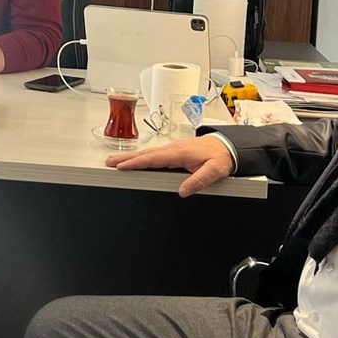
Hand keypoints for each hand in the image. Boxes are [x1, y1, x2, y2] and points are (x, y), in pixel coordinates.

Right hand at [106, 135, 233, 196]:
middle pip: (146, 154)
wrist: (228, 147)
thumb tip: (183, 191)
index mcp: (181, 153)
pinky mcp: (174, 151)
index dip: (137, 162)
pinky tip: (135, 159)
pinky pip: (153, 153)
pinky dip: (140, 156)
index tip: (123, 166)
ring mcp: (173, 148)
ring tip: (115, 161)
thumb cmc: (221, 158)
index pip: (154, 159)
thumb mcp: (214, 172)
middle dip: (126, 158)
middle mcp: (174, 148)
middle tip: (109, 161)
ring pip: (148, 153)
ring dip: (130, 156)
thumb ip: (199, 181)